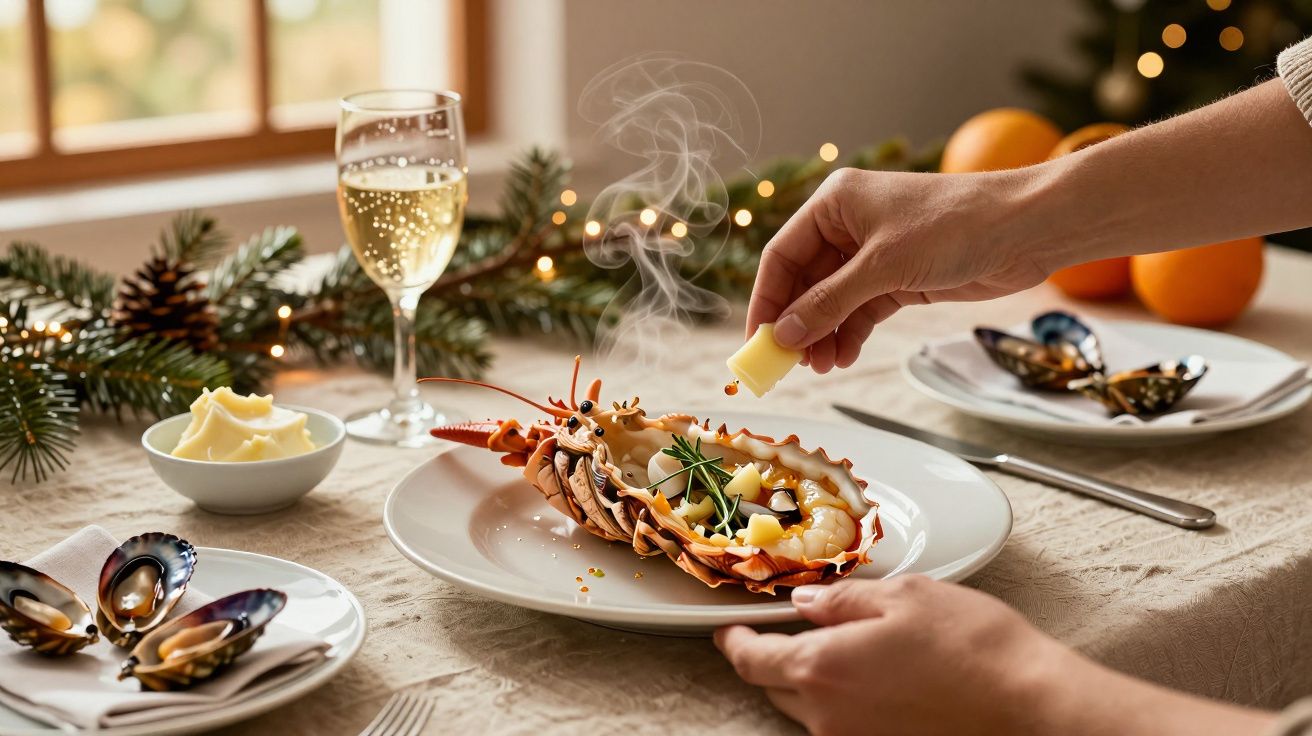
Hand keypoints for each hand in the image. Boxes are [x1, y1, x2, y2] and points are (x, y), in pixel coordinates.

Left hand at [714, 576, 1275, 735]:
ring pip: (809, 709)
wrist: (1033, 707)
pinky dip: (845, 701)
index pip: (751, 659)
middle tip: (785, 631)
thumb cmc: (976, 648)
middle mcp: (828, 716)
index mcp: (821, 668)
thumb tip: (806, 603)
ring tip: (844, 649)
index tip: (729, 630)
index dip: (735, 642)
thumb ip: (843, 601)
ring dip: (812, 680)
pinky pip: (844, 726)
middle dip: (773, 658)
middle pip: (775, 687)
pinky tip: (876, 679)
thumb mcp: (905, 597)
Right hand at [747, 166, 1053, 372]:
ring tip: (821, 366)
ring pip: (831, 300)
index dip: (767, 300)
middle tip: (789, 363)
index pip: (782, 255)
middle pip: (804, 281)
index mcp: (835, 204)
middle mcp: (849, 225)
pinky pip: (859, 309)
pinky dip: (849, 333)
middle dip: (798, 323)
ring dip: (823, 333)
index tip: (757, 341)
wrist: (1026, 228)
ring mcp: (875, 253)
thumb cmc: (956, 226)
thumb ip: (830, 302)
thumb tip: (785, 334)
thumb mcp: (884, 266)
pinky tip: (843, 356)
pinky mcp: (899, 277)